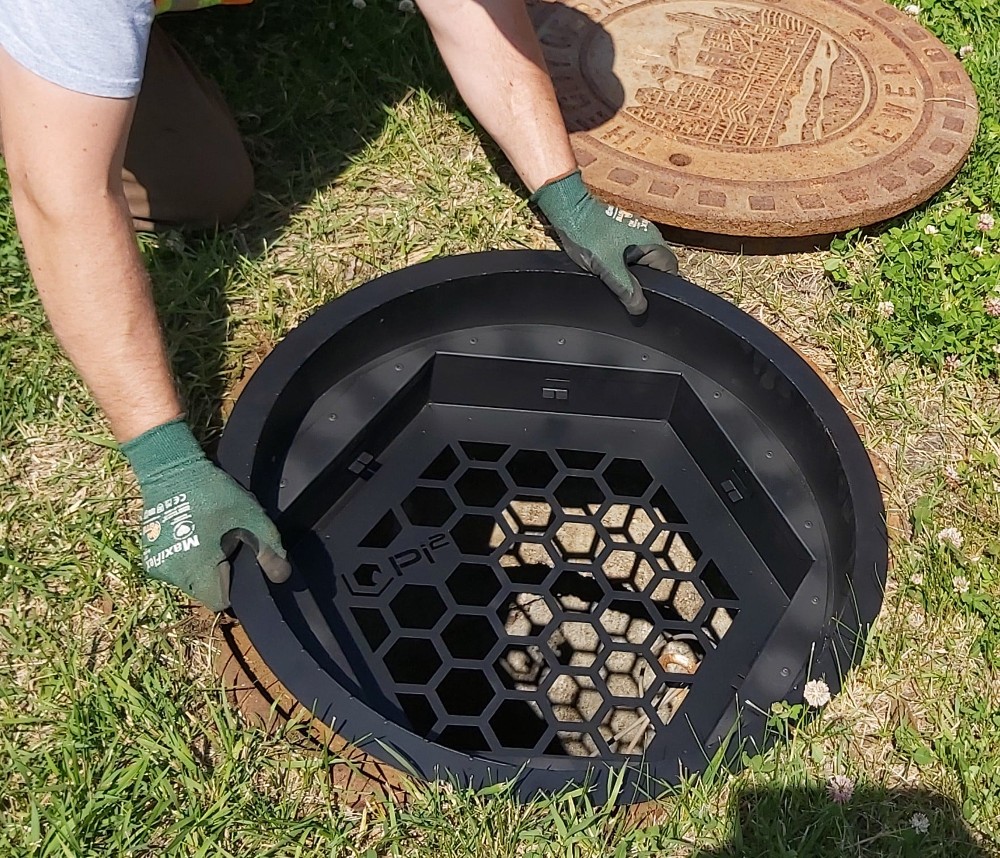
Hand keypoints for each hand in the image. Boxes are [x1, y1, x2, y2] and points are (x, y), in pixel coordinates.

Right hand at [122, 418, 289, 610]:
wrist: (171, 471)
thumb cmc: (214, 495)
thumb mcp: (252, 520)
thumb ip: (269, 552)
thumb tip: (282, 577)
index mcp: (198, 571)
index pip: (220, 602)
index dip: (233, 587)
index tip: (237, 567)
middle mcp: (172, 574)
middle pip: (203, 591)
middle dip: (216, 576)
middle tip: (224, 547)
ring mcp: (156, 564)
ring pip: (187, 579)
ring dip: (199, 566)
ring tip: (207, 537)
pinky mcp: (148, 553)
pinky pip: (173, 565)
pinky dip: (183, 555)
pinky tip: (191, 533)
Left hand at [531, 170, 678, 314]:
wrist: (568, 211)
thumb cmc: (588, 235)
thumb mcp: (609, 270)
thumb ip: (627, 290)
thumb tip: (640, 308)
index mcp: (653, 241)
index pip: (670, 271)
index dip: (659, 288)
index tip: (644, 298)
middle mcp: (648, 235)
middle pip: (655, 269)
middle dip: (642, 282)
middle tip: (626, 291)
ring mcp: (635, 233)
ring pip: (640, 263)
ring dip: (629, 274)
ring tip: (613, 278)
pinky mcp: (621, 234)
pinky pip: (628, 256)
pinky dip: (620, 265)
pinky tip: (607, 269)